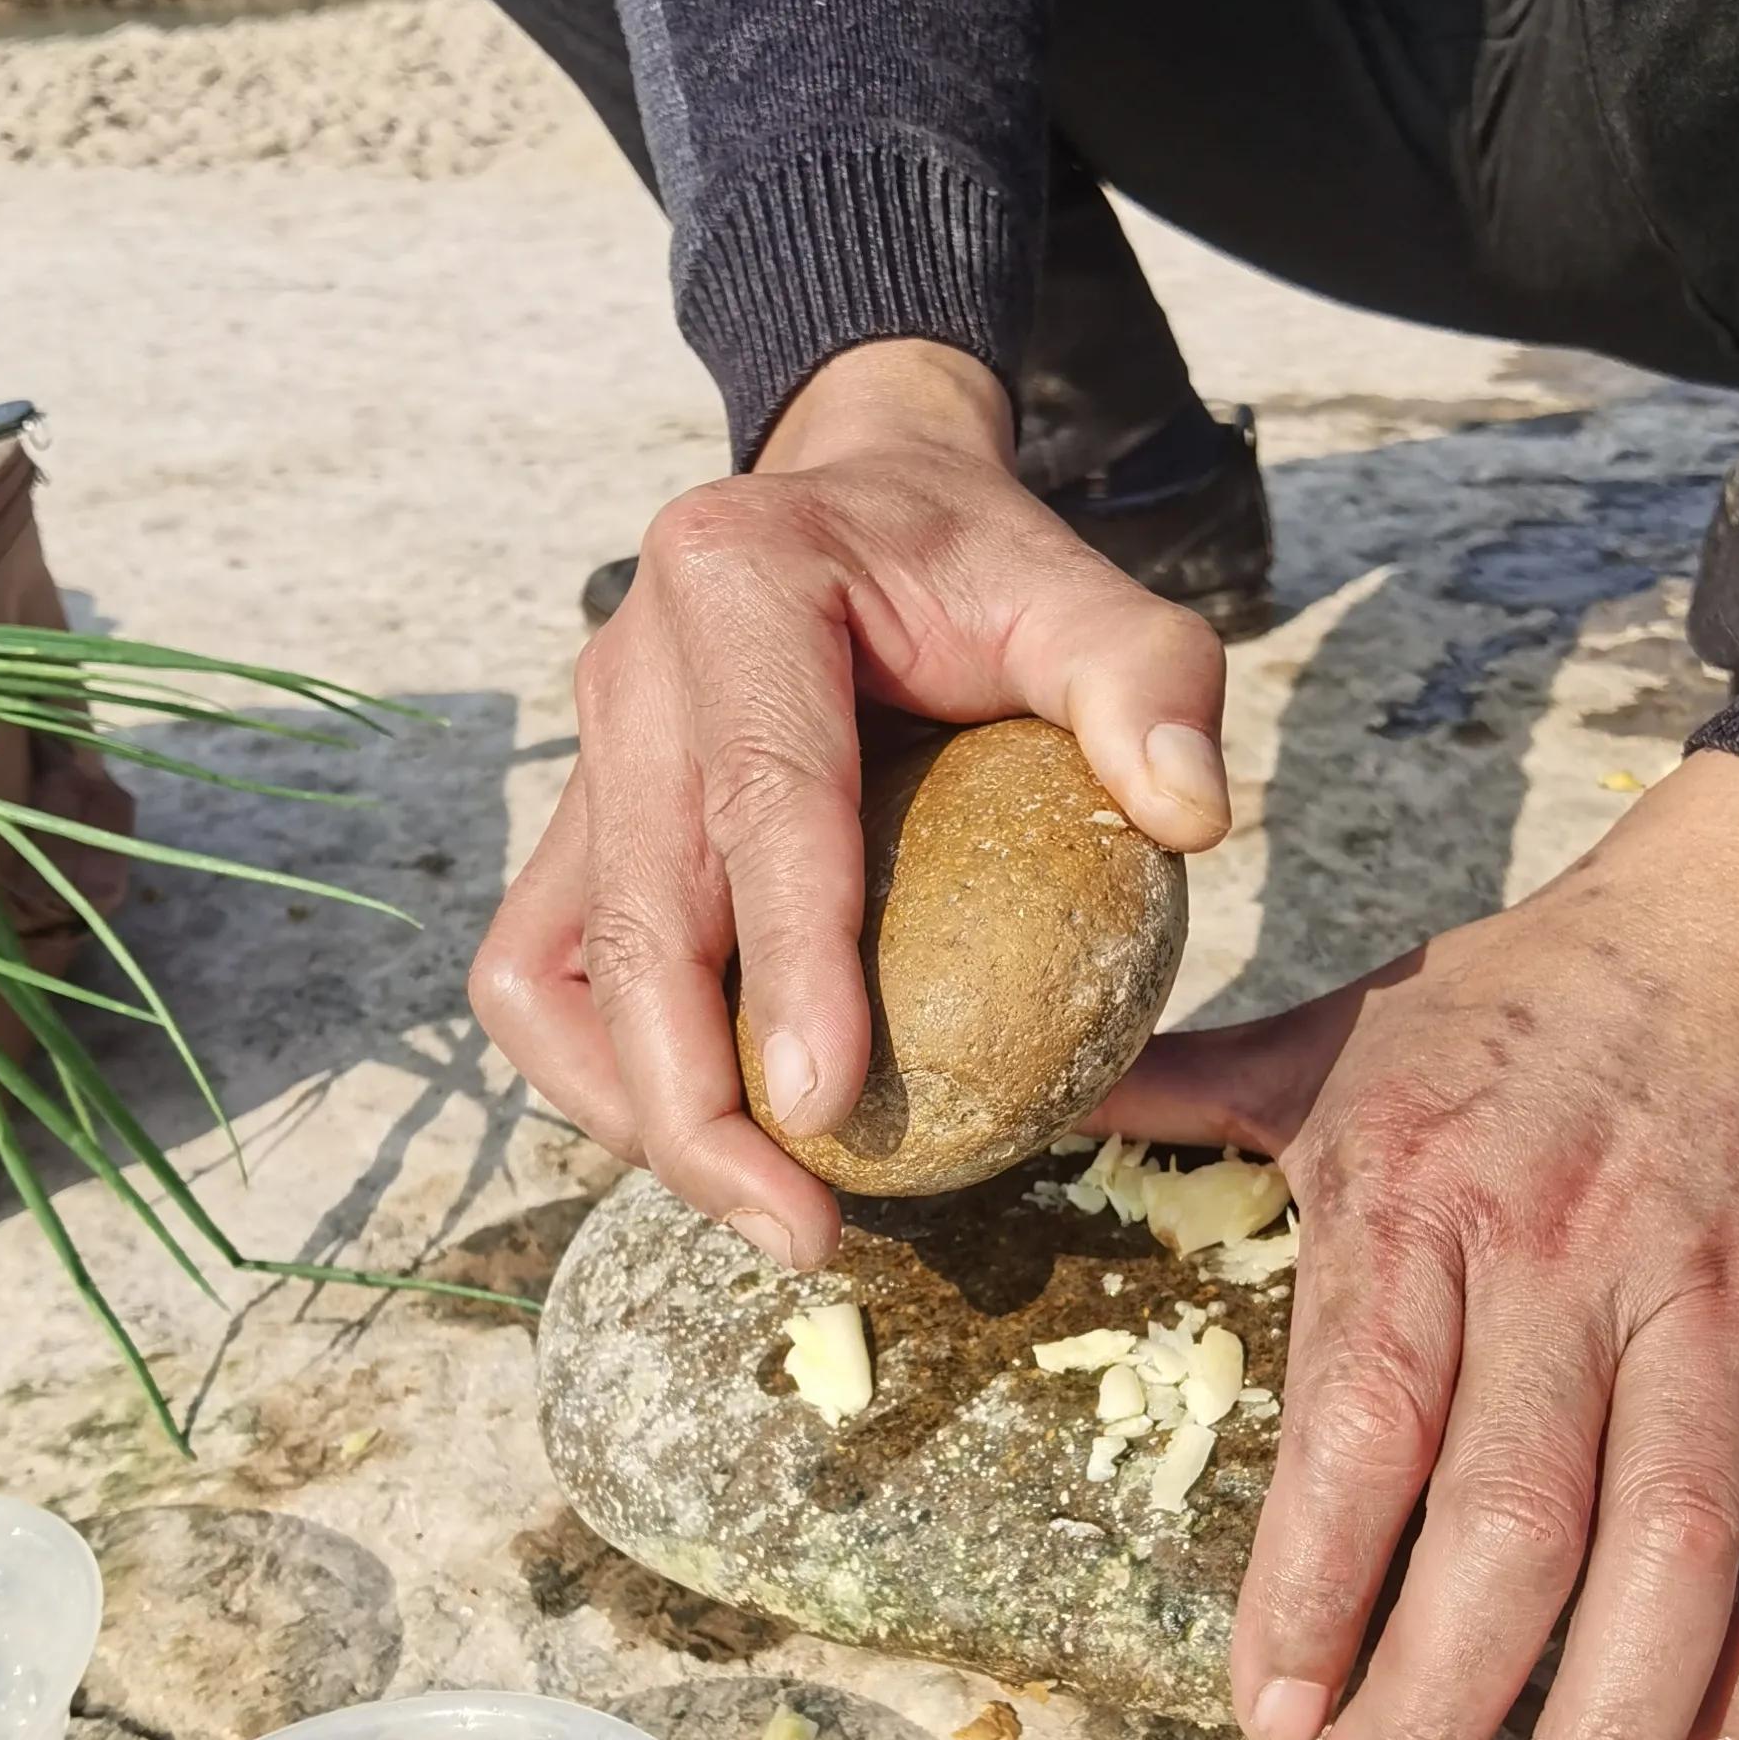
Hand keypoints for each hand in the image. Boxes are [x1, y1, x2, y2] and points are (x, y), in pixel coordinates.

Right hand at [473, 339, 1230, 1266]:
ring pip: (552, 971)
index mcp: (738, 584)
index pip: (763, 800)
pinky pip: (548, 974)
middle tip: (804, 1233)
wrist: (863, 505)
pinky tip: (717, 1139)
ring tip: (757, 1206)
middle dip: (694, 1105)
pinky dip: (607, 1073)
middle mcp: (628, 668)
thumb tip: (1190, 819)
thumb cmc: (979, 567)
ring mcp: (587, 755)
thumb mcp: (1088, 592)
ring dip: (633, 1110)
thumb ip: (1149, 680)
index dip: (788, 963)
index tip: (832, 1109)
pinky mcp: (578, 825)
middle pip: (636, 926)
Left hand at [1094, 753, 1738, 1739]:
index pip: (1368, 1415)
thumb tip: (1008, 1115)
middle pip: (1516, 1516)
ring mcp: (1718, 1306)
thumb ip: (1176, 1100)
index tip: (1268, 1714)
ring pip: (1679, 1546)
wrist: (1734, 939)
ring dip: (1613, 1728)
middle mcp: (1572, 1255)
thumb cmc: (1496, 1015)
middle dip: (1442, 1698)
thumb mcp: (1323, 1037)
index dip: (1316, 1579)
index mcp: (1423, 1189)